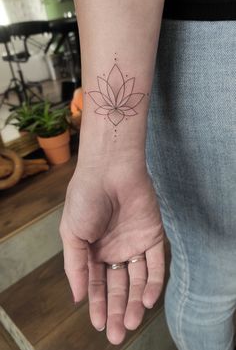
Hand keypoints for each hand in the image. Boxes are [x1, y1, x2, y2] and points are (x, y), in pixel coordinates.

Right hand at [59, 162, 164, 344]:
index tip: (100, 324)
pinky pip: (155, 264)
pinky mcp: (152, 235)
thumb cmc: (85, 199)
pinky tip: (148, 300)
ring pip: (137, 279)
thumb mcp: (71, 235)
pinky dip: (153, 282)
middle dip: (118, 310)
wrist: (110, 171)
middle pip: (118, 286)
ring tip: (133, 322)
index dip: (98, 304)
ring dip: (136, 301)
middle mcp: (114, 249)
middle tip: (118, 335)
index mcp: (92, 249)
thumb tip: (77, 298)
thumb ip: (75, 267)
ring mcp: (134, 243)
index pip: (96, 283)